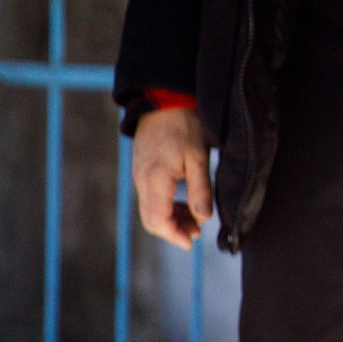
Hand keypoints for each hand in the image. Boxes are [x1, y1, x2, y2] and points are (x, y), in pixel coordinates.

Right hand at [133, 107, 210, 250]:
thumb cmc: (184, 125)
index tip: (191, 242)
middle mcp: (141, 181)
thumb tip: (203, 218)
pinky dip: (166, 206)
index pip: (158, 221)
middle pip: (151, 220)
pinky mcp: (142, 169)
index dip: (174, 235)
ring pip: (150, 209)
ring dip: (171, 219)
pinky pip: (150, 197)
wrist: (163, 99)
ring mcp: (139, 175)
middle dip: (173, 230)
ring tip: (194, 219)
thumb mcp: (198, 157)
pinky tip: (184, 202)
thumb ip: (200, 190)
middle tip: (196, 233)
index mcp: (154, 180)